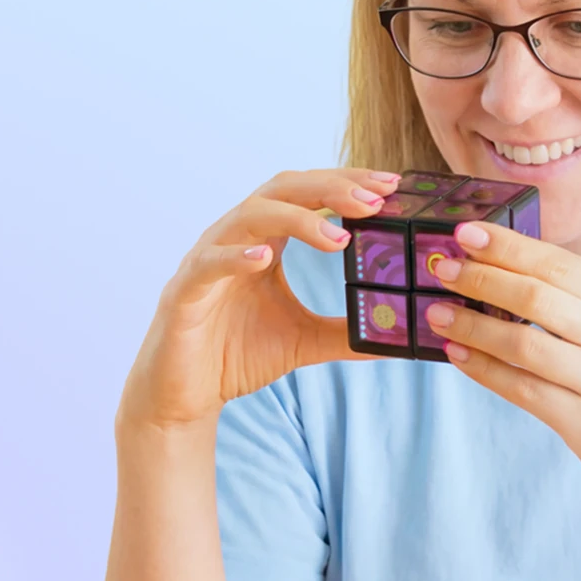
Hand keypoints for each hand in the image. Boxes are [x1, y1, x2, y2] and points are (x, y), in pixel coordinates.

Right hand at [117, 168, 401, 430]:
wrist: (182, 397)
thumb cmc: (233, 355)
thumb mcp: (304, 341)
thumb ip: (346, 332)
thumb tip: (399, 336)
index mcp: (264, 241)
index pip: (307, 195)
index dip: (346, 184)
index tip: (391, 186)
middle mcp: (235, 238)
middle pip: (282, 190)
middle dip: (329, 189)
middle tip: (374, 200)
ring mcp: (207, 260)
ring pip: (248, 216)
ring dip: (295, 219)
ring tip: (337, 236)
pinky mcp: (184, 292)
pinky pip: (208, 264)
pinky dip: (234, 255)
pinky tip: (262, 257)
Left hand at [421, 221, 580, 516]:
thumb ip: (579, 300)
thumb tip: (504, 267)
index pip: (559, 264)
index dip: (507, 247)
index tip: (464, 233)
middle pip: (537, 298)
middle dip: (482, 279)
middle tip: (441, 268)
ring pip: (523, 345)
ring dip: (472, 325)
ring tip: (435, 312)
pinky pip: (523, 390)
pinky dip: (483, 369)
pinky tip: (457, 353)